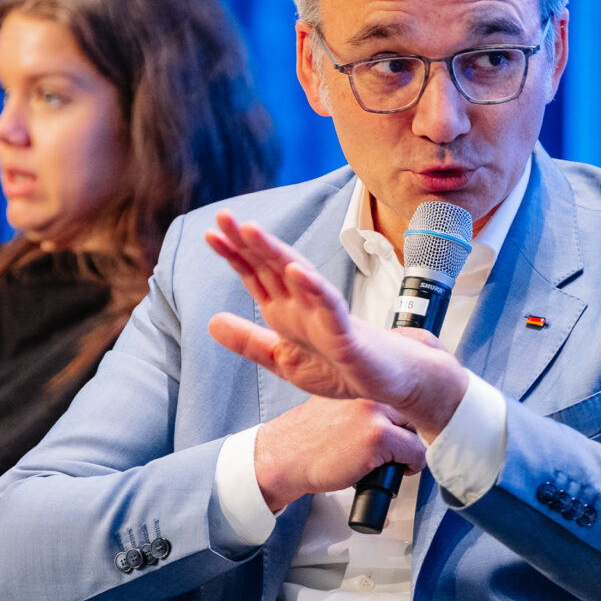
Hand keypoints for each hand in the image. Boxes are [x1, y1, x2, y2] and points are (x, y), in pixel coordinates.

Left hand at [201, 215, 469, 438]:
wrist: (390, 384)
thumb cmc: (342, 368)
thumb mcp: (283, 360)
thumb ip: (249, 342)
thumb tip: (211, 321)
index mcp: (287, 311)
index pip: (257, 276)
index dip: (234, 255)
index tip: (210, 233)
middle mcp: (305, 305)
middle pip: (273, 267)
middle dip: (248, 242)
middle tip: (224, 216)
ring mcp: (327, 315)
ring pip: (299, 277)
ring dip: (276, 253)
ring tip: (251, 231)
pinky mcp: (348, 333)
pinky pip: (331, 307)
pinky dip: (315, 288)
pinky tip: (298, 271)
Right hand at [252, 396, 427, 514]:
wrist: (285, 457)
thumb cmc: (311, 435)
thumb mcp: (339, 401)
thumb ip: (368, 396)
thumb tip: (404, 402)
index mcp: (361, 375)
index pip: (407, 382)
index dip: (409, 406)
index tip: (411, 416)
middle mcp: (370, 387)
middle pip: (416, 408)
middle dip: (407, 428)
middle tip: (391, 443)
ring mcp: (375, 411)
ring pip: (418, 431)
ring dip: (408, 447)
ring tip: (385, 456)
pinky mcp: (378, 436)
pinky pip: (415, 452)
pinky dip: (408, 466)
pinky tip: (384, 467)